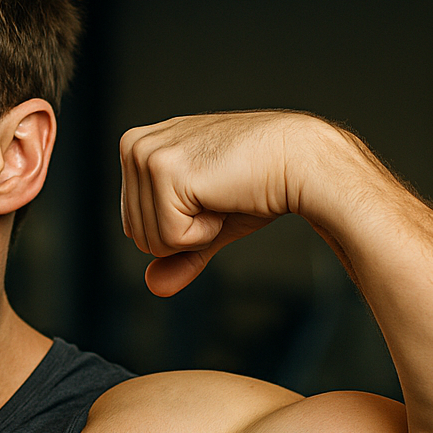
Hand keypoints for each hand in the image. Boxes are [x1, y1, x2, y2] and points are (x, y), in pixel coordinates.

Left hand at [120, 110, 348, 295]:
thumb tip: (153, 286)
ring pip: (150, 241)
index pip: (133, 225)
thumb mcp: (208, 223)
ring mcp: (146, 155)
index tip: (210, 197)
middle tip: (219, 197)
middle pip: (137, 236)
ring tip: (221, 195)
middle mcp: (134, 146)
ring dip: (196, 232)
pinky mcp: (163, 171)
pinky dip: (203, 232)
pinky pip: (169, 238)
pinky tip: (223, 198)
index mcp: (139, 148)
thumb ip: (177, 253)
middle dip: (185, 233)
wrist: (300, 162)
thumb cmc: (259, 184)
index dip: (178, 228)